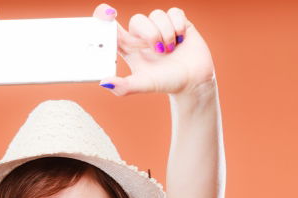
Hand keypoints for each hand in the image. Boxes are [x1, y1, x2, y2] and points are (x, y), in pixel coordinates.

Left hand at [94, 4, 215, 96]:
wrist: (193, 81)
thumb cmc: (166, 82)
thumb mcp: (144, 85)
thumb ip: (124, 86)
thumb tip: (104, 82)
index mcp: (129, 46)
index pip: (112, 28)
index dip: (104, 17)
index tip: (108, 15)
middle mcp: (143, 34)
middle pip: (137, 19)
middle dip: (150, 34)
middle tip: (160, 51)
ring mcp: (160, 26)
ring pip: (157, 14)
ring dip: (166, 33)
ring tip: (171, 49)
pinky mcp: (177, 21)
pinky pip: (174, 12)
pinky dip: (178, 25)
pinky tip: (181, 39)